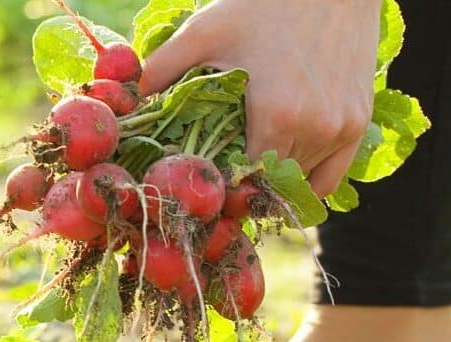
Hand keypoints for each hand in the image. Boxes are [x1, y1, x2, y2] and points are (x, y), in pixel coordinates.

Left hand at [140, 0, 380, 195]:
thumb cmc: (263, 5)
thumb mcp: (203, 34)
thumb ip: (160, 71)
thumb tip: (120, 103)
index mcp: (277, 116)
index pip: (241, 181)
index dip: (216, 186)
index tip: (196, 182)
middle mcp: (315, 130)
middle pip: (266, 185)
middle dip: (237, 187)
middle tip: (211, 181)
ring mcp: (341, 129)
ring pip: (297, 184)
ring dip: (268, 185)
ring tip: (239, 173)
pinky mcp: (357, 124)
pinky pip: (329, 179)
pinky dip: (303, 184)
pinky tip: (275, 177)